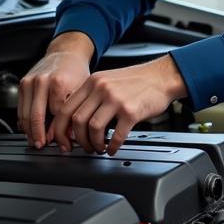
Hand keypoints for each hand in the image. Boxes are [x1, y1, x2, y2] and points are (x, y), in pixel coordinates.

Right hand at [18, 32, 93, 147]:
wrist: (66, 53)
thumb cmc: (76, 71)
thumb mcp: (81, 91)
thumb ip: (74, 112)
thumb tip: (68, 135)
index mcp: (59, 82)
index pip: (56, 115)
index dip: (59, 131)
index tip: (62, 143)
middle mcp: (42, 81)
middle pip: (36, 116)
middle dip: (39, 135)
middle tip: (42, 146)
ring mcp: (30, 82)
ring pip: (25, 114)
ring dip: (29, 131)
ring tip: (35, 142)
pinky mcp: (22, 83)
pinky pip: (20, 108)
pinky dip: (23, 121)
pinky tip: (29, 130)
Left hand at [48, 54, 186, 155]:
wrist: (163, 76)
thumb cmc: (138, 80)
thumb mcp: (108, 80)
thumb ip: (92, 95)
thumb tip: (76, 120)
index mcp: (92, 82)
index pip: (65, 109)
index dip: (61, 129)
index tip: (64, 140)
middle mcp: (101, 89)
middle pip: (76, 120)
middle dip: (77, 140)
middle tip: (83, 147)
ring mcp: (116, 100)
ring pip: (93, 129)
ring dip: (94, 144)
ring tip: (99, 147)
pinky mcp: (131, 111)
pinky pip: (116, 135)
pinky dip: (113, 146)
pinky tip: (114, 148)